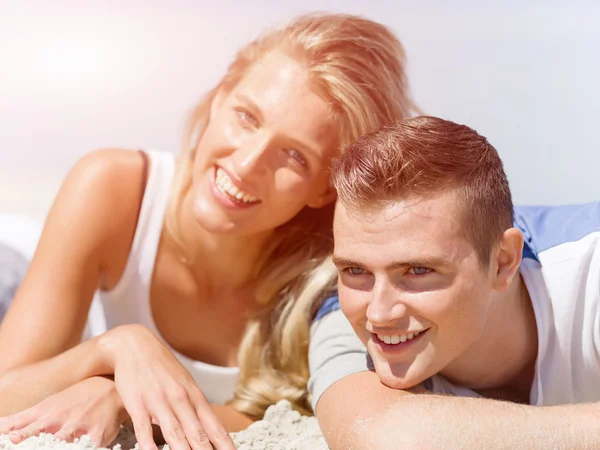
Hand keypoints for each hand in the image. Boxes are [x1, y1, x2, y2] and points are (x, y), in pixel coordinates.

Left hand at [0, 376, 126, 445]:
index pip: (20, 428)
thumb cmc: (75, 399)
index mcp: (44, 414)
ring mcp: (79, 427)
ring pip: (63, 442)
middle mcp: (59, 420)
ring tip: (53, 444)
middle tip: (16, 440)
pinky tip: (78, 448)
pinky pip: (88, 447)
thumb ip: (22, 420)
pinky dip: (81, 448)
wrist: (110, 388)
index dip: (13, 436)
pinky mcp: (97, 436)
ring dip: (56, 444)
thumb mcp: (47, 405)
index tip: (9, 439)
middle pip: (38, 435)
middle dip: (26, 439)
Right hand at [99, 325, 234, 449]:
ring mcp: (159, 402)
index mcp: (194, 395)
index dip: (225, 444)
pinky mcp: (137, 405)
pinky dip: (150, 447)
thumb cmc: (162, 367)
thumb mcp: (184, 383)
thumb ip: (195, 407)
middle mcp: (180, 399)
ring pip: (175, 433)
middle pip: (197, 433)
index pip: (214, 425)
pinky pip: (144, 431)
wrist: (135, 345)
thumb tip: (211, 429)